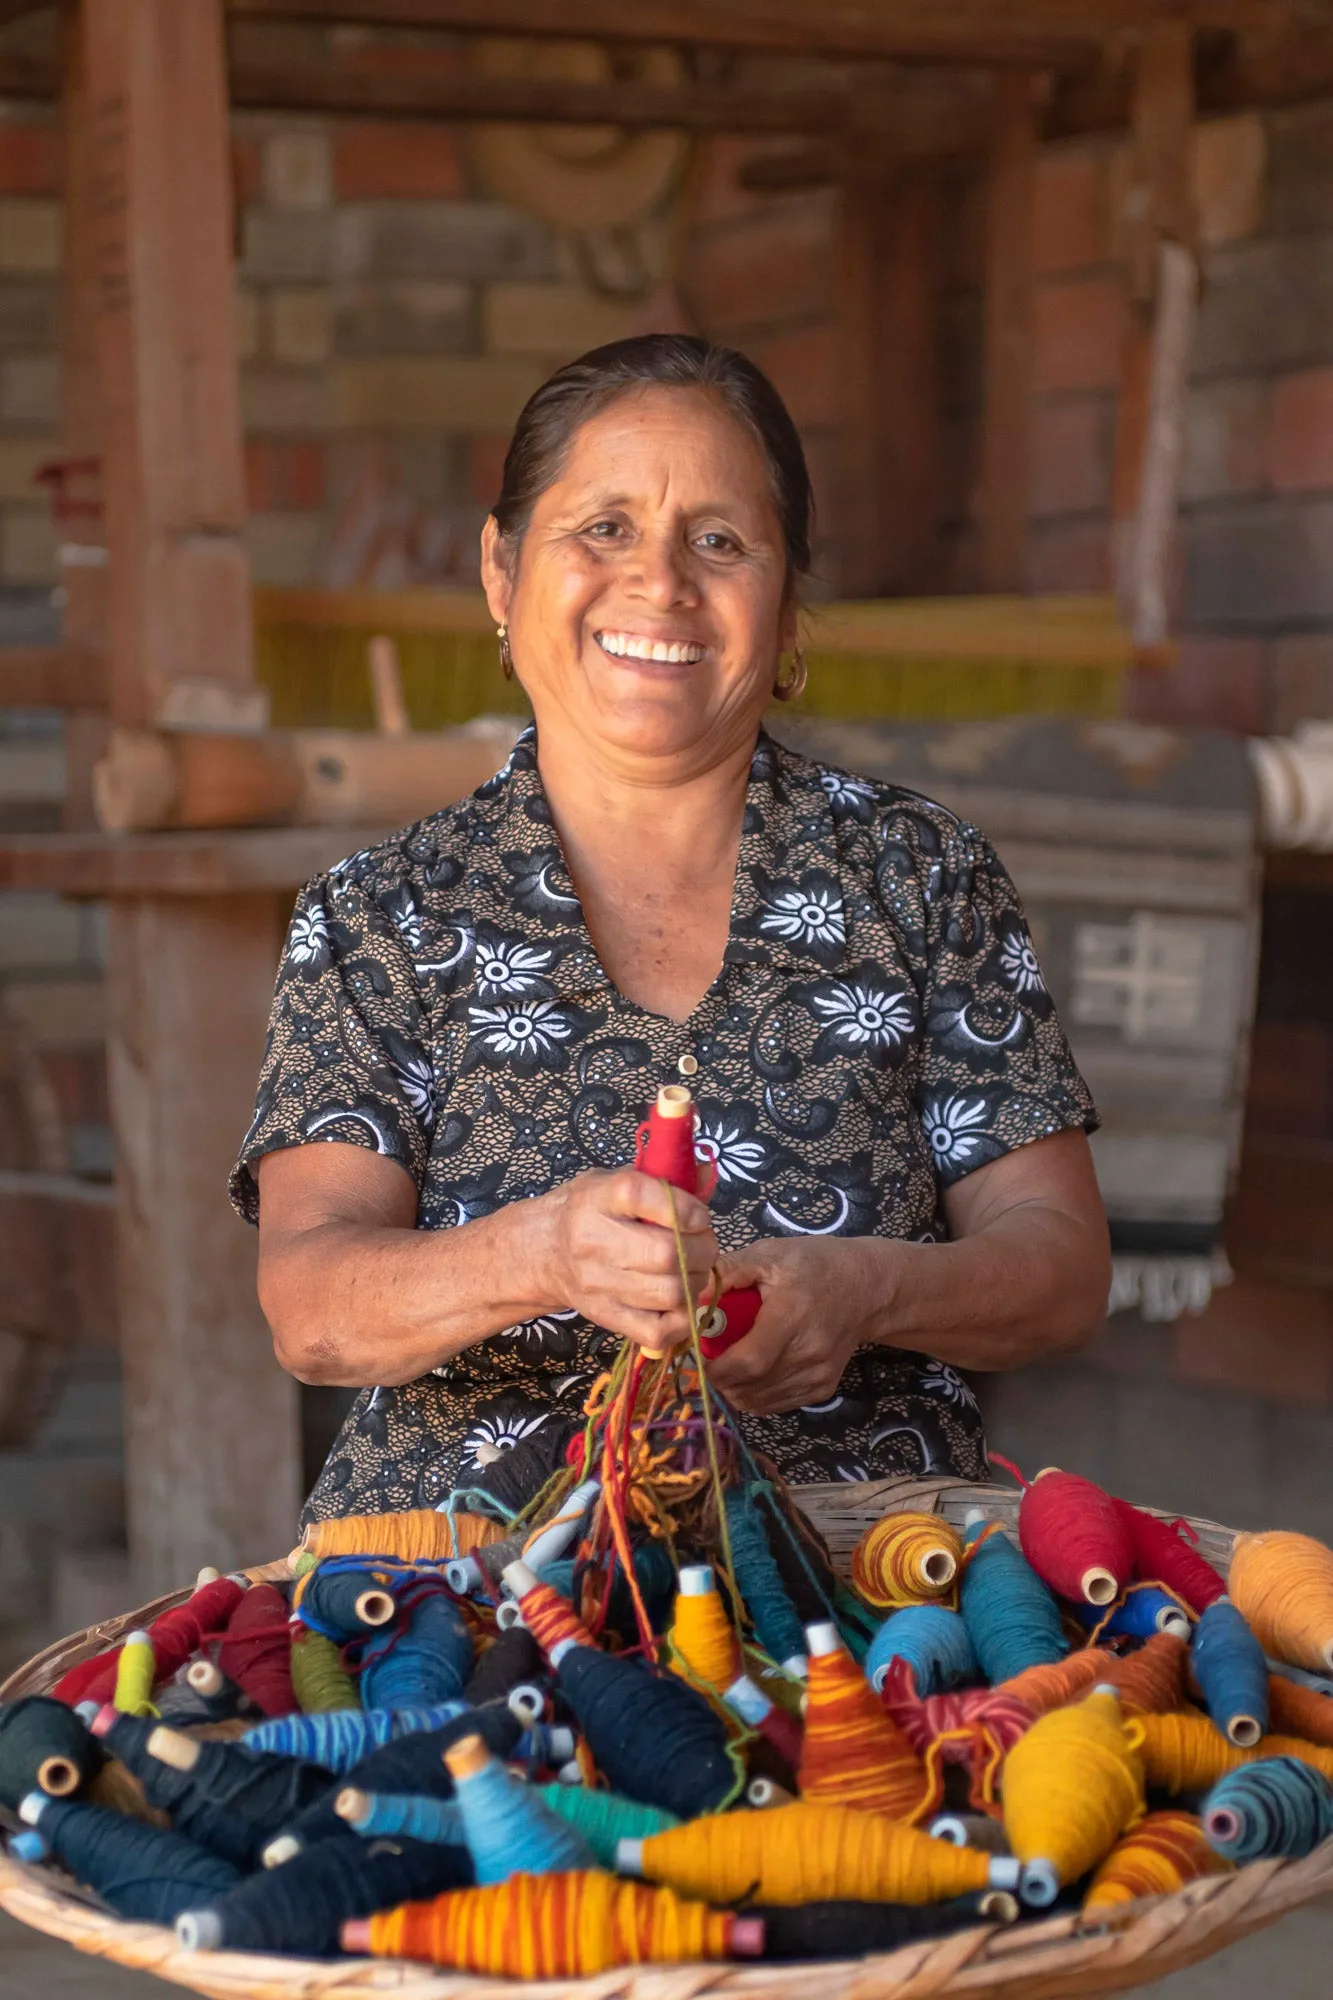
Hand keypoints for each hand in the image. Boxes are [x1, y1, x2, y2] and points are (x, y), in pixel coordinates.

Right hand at [536, 1168, 717, 1352]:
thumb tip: (706, 1171)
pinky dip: (682, 1320)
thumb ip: (662, 1178)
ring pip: (669, 1293)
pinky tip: (681, 1301)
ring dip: (696, 1282)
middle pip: (665, 1253)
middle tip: (704, 1244)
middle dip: (702, 1249)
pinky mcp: (605, 1316)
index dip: (684, 1206)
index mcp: (598, 1198)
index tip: (698, 1215)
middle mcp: (595, 1241)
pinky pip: (656, 1332)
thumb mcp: (615, 1180)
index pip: (643, 1196)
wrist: (541, 1251)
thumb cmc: (587, 1211)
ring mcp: (599, 1284)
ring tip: (693, 1270)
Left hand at [705, 1237, 894, 1412]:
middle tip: (710, 1354)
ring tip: (732, 1358)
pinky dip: (753, 1393)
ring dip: (733, 1387)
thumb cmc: (812, 1266)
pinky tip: (755, 1368)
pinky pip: (773, 1405)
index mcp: (793, 1315)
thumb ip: (728, 1273)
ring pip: (757, 1402)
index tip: (696, 1355)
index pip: (749, 1361)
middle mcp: (809, 1353)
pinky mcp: (822, 1390)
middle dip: (718, 1377)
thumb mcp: (769, 1254)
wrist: (866, 1289)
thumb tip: (688, 1294)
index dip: (715, 1368)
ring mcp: (818, 1376)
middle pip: (749, 1386)